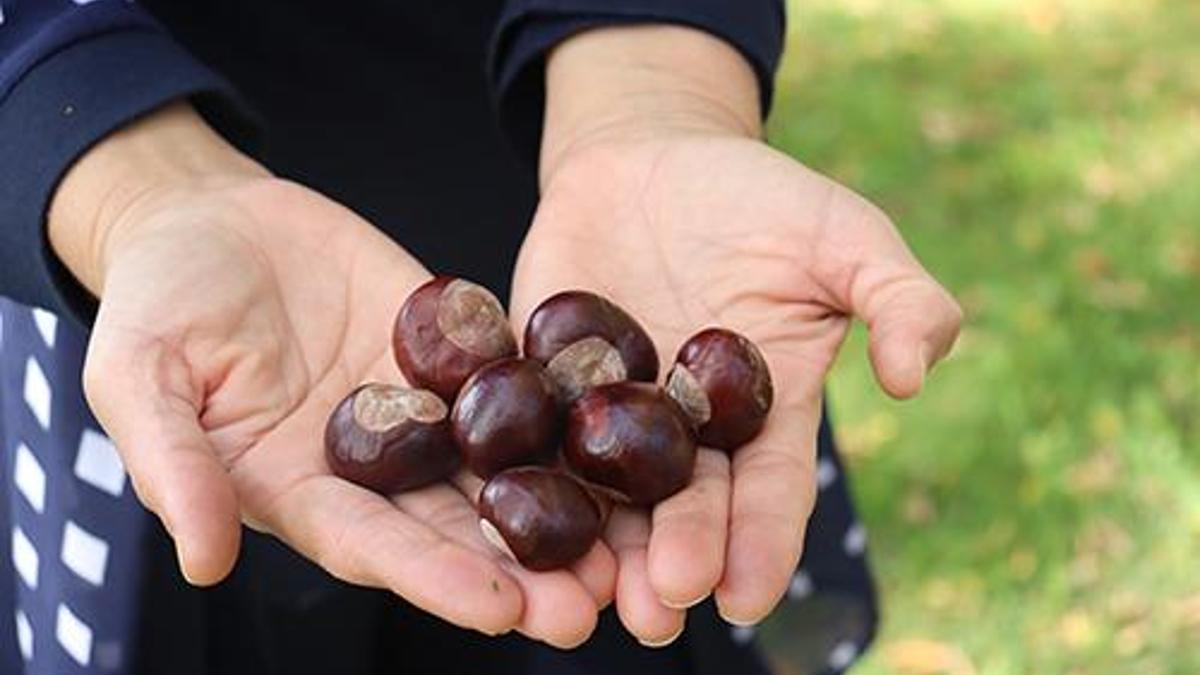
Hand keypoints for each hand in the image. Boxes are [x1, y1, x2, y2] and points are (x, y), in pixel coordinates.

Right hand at [48, 104, 613, 646]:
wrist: (211, 220)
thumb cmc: (158, 303)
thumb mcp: (139, 377)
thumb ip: (173, 465)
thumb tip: (203, 562)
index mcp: (301, 491)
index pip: (374, 548)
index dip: (434, 579)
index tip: (500, 609)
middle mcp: (374, 468)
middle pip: (455, 528)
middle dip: (521, 569)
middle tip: (592, 604)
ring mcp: (421, 411)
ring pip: (499, 470)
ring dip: (560, 510)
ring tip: (626, 548)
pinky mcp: (453, 353)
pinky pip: (512, 383)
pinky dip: (563, 410)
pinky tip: (622, 431)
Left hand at [511, 27, 960, 644]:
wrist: (652, 155)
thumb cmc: (759, 198)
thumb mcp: (844, 233)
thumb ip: (898, 297)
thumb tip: (913, 377)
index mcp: (764, 411)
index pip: (769, 487)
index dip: (762, 541)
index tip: (748, 597)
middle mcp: (685, 430)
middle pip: (683, 507)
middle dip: (675, 558)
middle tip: (661, 608)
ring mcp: (609, 410)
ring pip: (606, 493)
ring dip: (601, 548)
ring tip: (594, 599)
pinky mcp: (540, 380)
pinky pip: (529, 431)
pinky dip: (522, 475)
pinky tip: (507, 520)